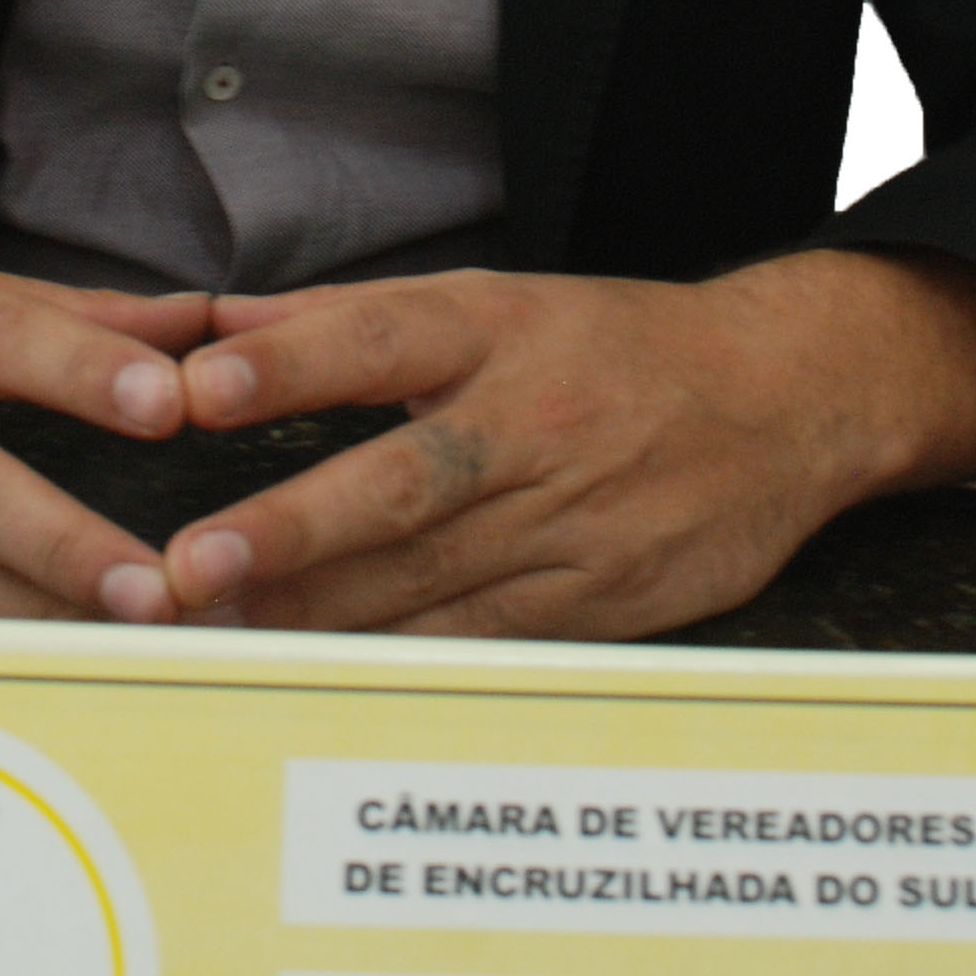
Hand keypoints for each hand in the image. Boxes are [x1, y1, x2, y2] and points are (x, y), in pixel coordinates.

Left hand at [154, 250, 975, 638]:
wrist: (784, 401)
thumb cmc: (613, 348)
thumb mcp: (495, 300)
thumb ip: (345, 319)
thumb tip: (209, 324)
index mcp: (499, 329)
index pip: (381, 337)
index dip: (290, 363)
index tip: (198, 387)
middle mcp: (533, 422)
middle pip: (402, 482)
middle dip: (291, 528)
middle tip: (191, 565)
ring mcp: (571, 519)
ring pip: (429, 579)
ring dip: (317, 612)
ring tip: (217, 633)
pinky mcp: (599, 599)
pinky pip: (480, 639)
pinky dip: (398, 660)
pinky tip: (319, 675)